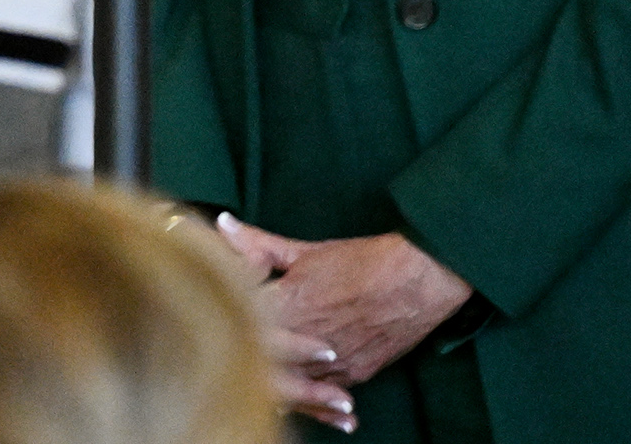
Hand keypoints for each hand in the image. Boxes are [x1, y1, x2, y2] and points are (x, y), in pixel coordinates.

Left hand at [212, 215, 357, 430]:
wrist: (419, 278)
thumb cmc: (362, 260)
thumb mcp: (306, 250)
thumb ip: (258, 244)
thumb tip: (221, 223)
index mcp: (288, 304)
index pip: (244, 321)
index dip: (228, 325)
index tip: (212, 329)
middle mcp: (307, 339)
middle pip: (266, 363)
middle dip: (247, 367)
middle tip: (223, 374)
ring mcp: (333, 361)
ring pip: (296, 385)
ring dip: (280, 390)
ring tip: (262, 397)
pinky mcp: (356, 374)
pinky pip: (328, 394)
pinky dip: (316, 401)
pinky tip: (309, 407)